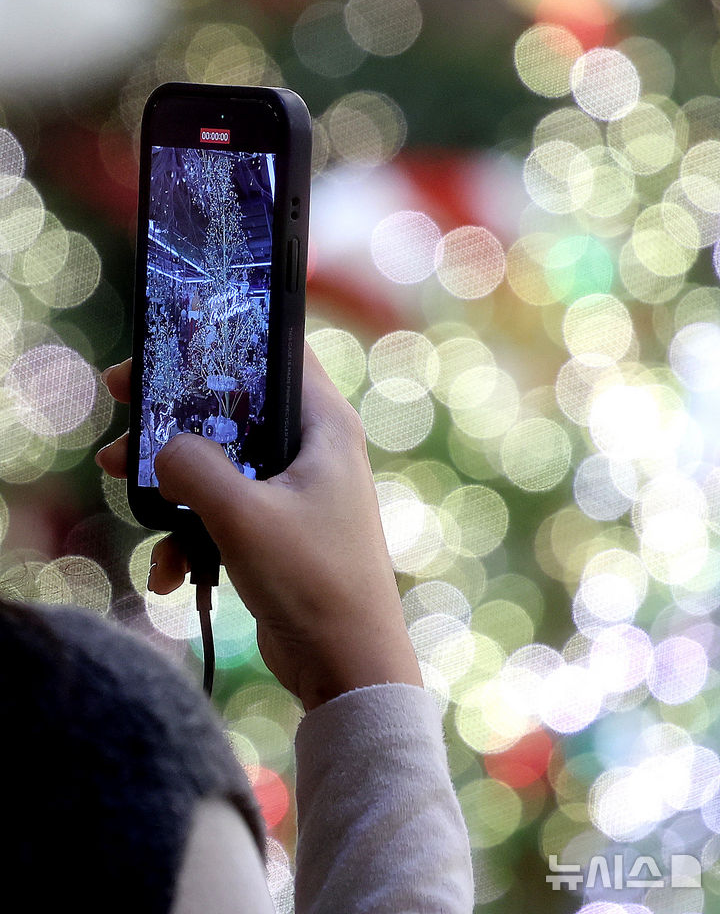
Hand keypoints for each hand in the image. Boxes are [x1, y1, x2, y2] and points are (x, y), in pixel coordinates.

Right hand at [96, 345, 421, 709]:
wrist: (346, 665)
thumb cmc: (311, 580)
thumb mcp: (241, 514)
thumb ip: (193, 468)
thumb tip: (163, 452)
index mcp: (323, 425)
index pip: (275, 352)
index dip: (220, 341)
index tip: (163, 350)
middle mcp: (312, 450)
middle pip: (233, 408)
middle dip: (175, 418)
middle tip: (124, 409)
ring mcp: (295, 492)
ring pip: (220, 464)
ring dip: (173, 483)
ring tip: (126, 493)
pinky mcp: (278, 531)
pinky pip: (224, 514)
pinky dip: (192, 536)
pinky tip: (171, 573)